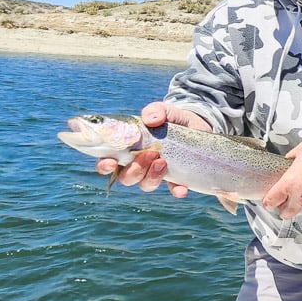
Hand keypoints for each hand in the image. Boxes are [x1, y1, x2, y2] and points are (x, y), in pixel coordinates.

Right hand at [94, 102, 210, 197]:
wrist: (196, 124)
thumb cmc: (170, 118)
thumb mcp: (163, 110)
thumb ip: (154, 111)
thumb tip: (150, 119)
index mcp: (127, 149)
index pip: (107, 162)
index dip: (105, 166)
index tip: (111, 162)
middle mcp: (139, 165)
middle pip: (126, 178)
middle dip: (134, 169)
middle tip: (148, 154)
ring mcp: (157, 173)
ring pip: (146, 184)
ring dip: (151, 176)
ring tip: (162, 161)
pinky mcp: (177, 177)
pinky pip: (174, 189)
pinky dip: (176, 190)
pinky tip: (181, 189)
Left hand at [262, 137, 301, 218]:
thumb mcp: (301, 149)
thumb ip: (290, 159)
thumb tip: (287, 163)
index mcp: (290, 183)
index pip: (271, 201)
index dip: (268, 201)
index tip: (270, 199)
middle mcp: (301, 196)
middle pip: (285, 213)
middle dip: (284, 207)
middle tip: (287, 197)